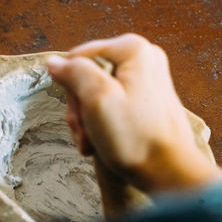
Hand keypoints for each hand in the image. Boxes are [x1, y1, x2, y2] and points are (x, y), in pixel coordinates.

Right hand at [47, 34, 221, 192]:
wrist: (167, 171)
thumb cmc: (136, 138)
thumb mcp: (98, 99)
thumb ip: (74, 73)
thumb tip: (54, 62)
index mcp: (132, 49)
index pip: (78, 58)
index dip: (72, 87)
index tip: (82, 114)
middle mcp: (141, 58)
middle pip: (87, 76)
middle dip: (81, 107)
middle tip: (86, 131)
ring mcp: (144, 78)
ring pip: (95, 92)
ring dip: (87, 119)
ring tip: (93, 141)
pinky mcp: (144, 97)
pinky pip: (110, 103)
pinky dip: (101, 122)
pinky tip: (101, 141)